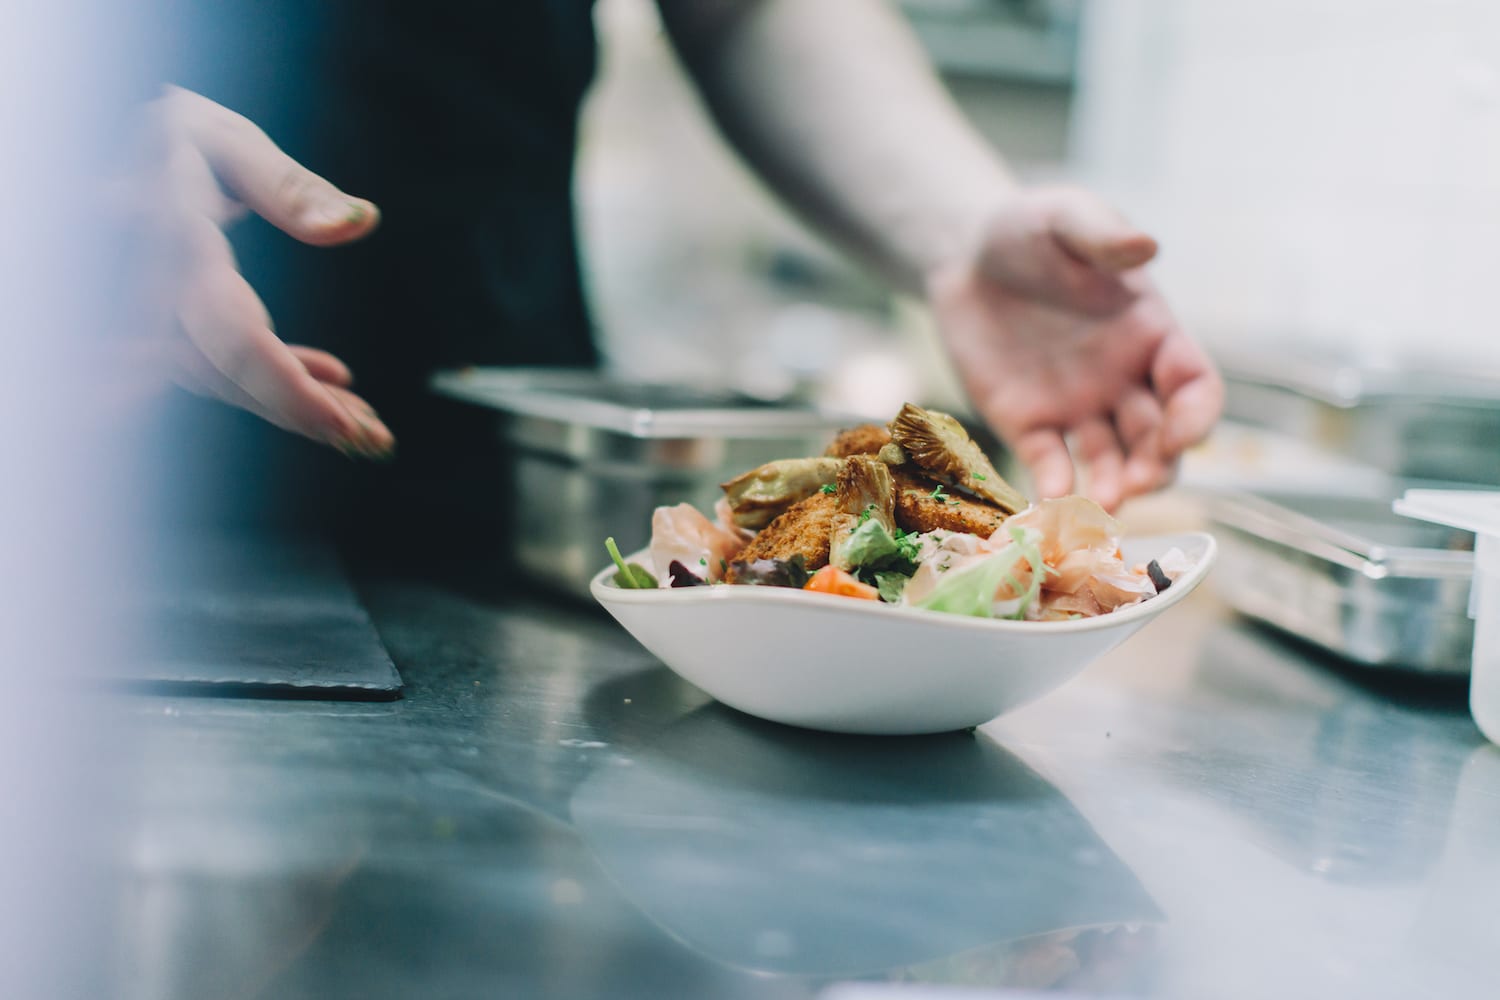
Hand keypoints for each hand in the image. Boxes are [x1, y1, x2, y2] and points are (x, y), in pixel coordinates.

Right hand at [125, 87, 393, 457]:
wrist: (95, 144)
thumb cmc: (168, 134)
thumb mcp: (226, 140)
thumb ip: (289, 186)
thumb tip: (358, 223)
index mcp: (171, 238)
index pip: (231, 333)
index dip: (287, 388)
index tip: (346, 426)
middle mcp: (151, 285)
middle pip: (227, 372)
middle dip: (301, 413)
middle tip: (374, 441)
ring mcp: (146, 311)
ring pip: (222, 378)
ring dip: (295, 402)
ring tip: (365, 423)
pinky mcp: (161, 323)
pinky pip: (215, 364)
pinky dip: (274, 377)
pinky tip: (333, 380)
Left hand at [928, 186, 1221, 510]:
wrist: (964, 252)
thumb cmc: (1029, 229)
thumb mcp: (1065, 218)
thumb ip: (1101, 235)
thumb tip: (1146, 247)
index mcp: (1151, 335)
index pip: (1196, 388)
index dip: (1196, 418)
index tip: (1180, 436)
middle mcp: (1123, 380)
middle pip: (1159, 442)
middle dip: (1156, 468)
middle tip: (1135, 484)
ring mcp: (1077, 407)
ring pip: (1111, 463)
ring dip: (1112, 488)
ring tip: (1100, 504)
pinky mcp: (1028, 423)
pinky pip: (1049, 464)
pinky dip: (1054, 487)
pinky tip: (1050, 498)